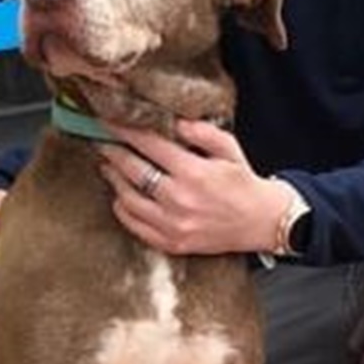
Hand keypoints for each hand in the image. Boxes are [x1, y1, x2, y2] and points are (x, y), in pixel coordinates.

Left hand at [96, 120, 293, 256]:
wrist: (262, 223)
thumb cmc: (244, 183)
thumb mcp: (229, 149)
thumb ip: (201, 132)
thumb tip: (174, 122)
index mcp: (194, 172)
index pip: (148, 145)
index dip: (125, 130)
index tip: (109, 120)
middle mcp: (179, 199)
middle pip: (132, 170)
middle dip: (112, 151)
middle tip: (100, 140)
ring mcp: (173, 225)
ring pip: (127, 199)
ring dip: (113, 179)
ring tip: (108, 165)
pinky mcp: (171, 243)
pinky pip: (134, 225)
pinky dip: (122, 208)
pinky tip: (121, 195)